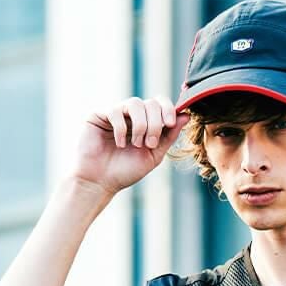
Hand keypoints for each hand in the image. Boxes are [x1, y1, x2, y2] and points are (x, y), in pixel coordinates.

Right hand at [69, 95, 189, 195]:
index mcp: (147, 123)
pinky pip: (116, 111)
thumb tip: (186, 116)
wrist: (100, 182)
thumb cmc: (125, 172)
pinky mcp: (99, 114)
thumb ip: (169, 136)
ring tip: (136, 144)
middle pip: (151, 103)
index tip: (170, 123)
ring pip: (135, 103)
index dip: (168, 109)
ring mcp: (116, 113)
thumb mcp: (153, 156)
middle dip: (154, 124)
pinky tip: (119, 144)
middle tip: (149, 144)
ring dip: (140, 126)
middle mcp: (132, 116)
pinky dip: (121, 128)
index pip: (161, 104)